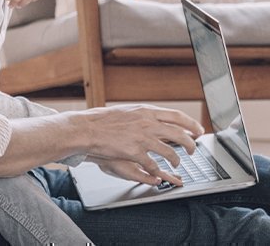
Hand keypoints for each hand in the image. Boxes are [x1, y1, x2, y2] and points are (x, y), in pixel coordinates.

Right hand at [77, 104, 202, 181]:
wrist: (86, 129)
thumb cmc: (102, 120)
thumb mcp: (127, 111)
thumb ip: (144, 115)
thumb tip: (156, 117)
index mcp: (146, 111)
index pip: (177, 116)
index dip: (191, 124)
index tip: (198, 131)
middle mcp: (147, 123)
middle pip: (180, 134)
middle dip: (190, 144)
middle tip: (193, 150)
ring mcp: (142, 138)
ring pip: (170, 152)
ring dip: (177, 160)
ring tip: (177, 163)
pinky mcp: (135, 152)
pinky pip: (154, 165)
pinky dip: (159, 170)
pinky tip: (159, 173)